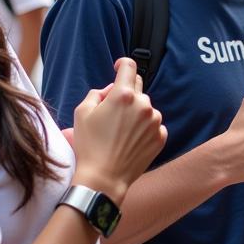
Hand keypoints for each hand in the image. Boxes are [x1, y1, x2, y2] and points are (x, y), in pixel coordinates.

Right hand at [71, 57, 166, 204]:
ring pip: (146, 108)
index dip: (122, 64)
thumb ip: (97, 93)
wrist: (104, 178)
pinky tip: (130, 140)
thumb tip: (110, 89)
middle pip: (137, 87)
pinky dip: (144, 128)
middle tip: (112, 111)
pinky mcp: (160, 136)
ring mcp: (155, 121)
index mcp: (123, 95)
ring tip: (120, 132)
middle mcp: (144, 105)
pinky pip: (153, 125)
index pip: (129, 66)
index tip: (119, 68)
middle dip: (126, 94)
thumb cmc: (90, 145)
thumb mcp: (82, 112)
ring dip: (136, 113)